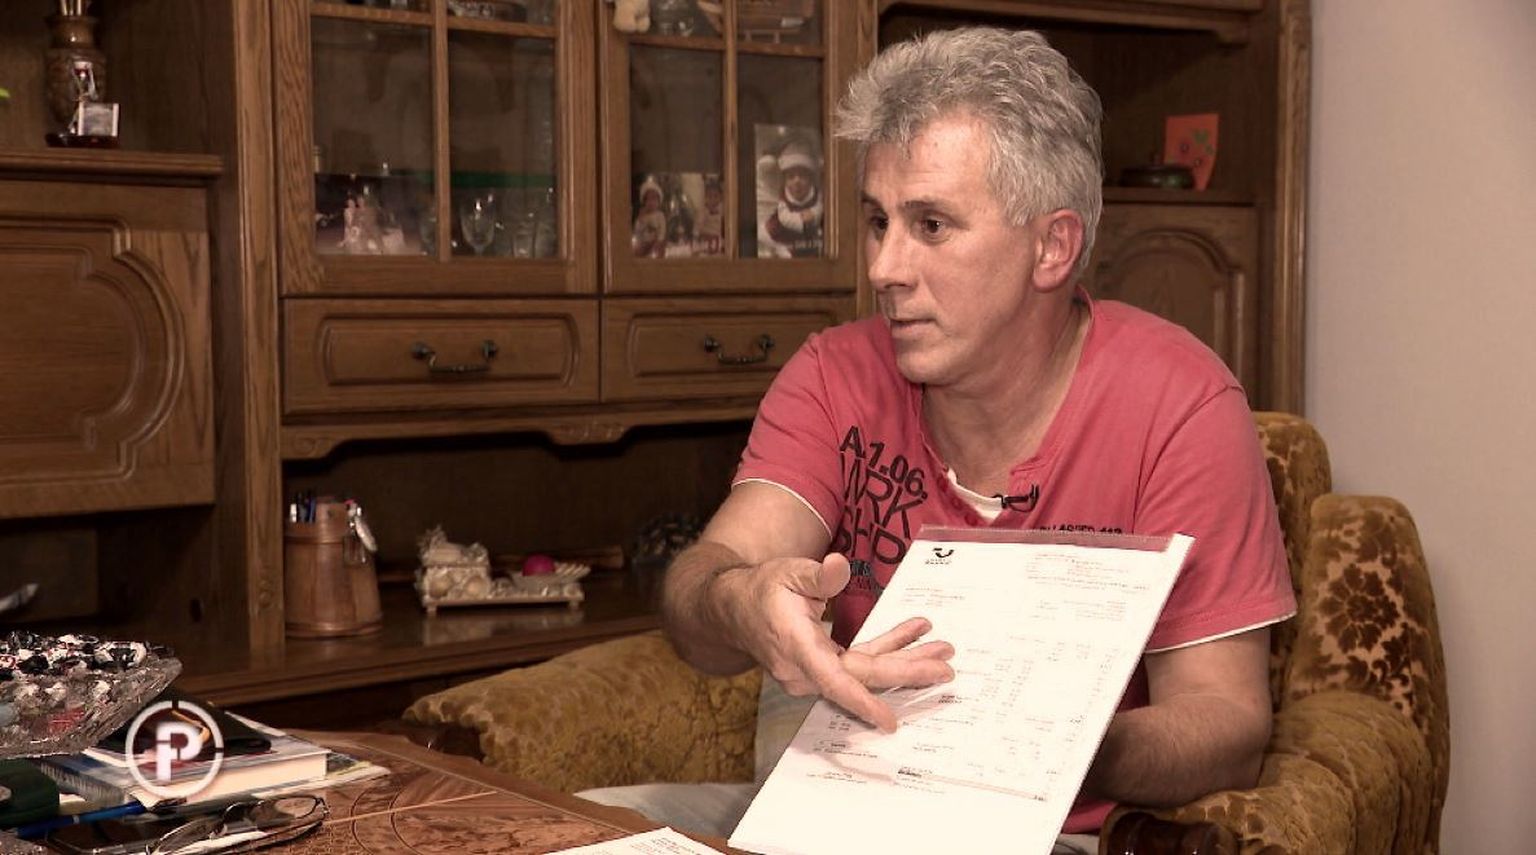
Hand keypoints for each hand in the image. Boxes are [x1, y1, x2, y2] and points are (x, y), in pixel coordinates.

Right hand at [715, 552, 953, 731]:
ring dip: (903, 658)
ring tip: (940, 648)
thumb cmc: (762, 589)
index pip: (833, 681)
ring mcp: (813, 673)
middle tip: (946, 667)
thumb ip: (818, 575)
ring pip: (864, 671)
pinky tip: (911, 633)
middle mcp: (805, 670)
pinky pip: (857, 663)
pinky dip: (885, 648)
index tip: (890, 721)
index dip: (863, 702)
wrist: (734, 608)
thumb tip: (839, 568)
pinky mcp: (821, 667)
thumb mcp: (789, 573)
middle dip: (907, 670)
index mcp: (798, 648)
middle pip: (862, 677)